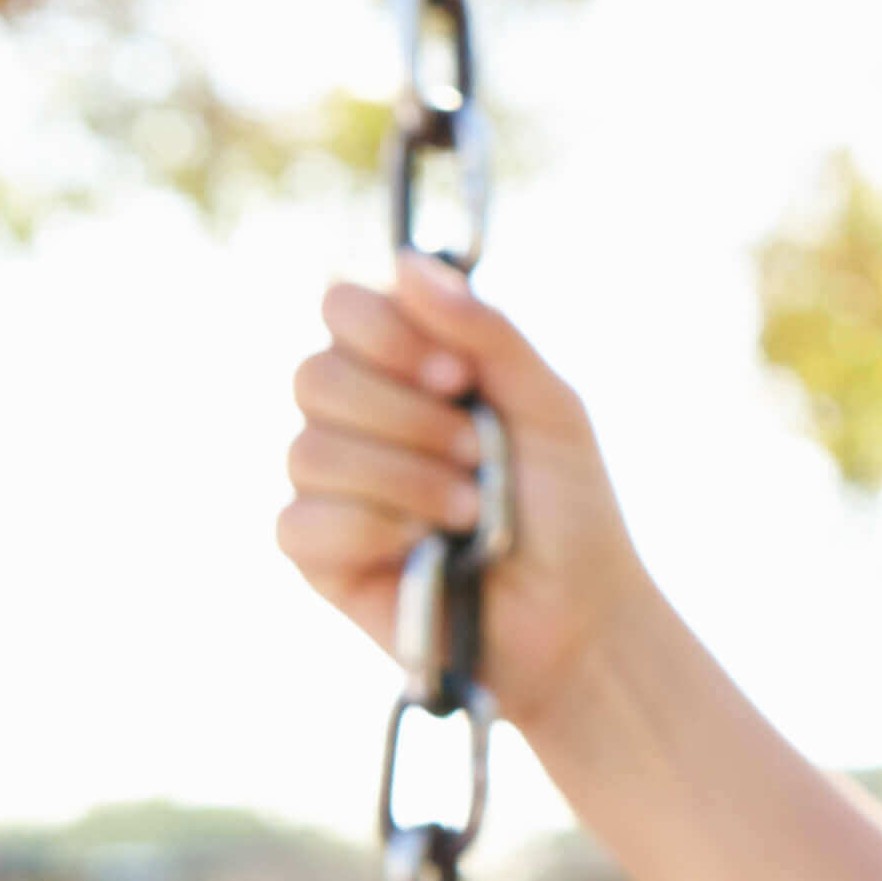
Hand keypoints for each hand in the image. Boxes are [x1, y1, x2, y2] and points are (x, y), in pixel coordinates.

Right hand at [276, 255, 651, 732]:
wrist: (580, 618)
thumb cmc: (568, 511)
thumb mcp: (547, 406)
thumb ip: (486, 332)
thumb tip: (407, 262)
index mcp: (401, 368)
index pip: (341, 306)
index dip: (386, 333)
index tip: (457, 377)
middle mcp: (353, 417)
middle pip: (315, 374)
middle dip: (407, 417)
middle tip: (476, 453)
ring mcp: (327, 485)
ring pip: (309, 449)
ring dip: (405, 480)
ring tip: (470, 513)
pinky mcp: (316, 554)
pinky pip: (301, 521)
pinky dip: (373, 530)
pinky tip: (425, 551)